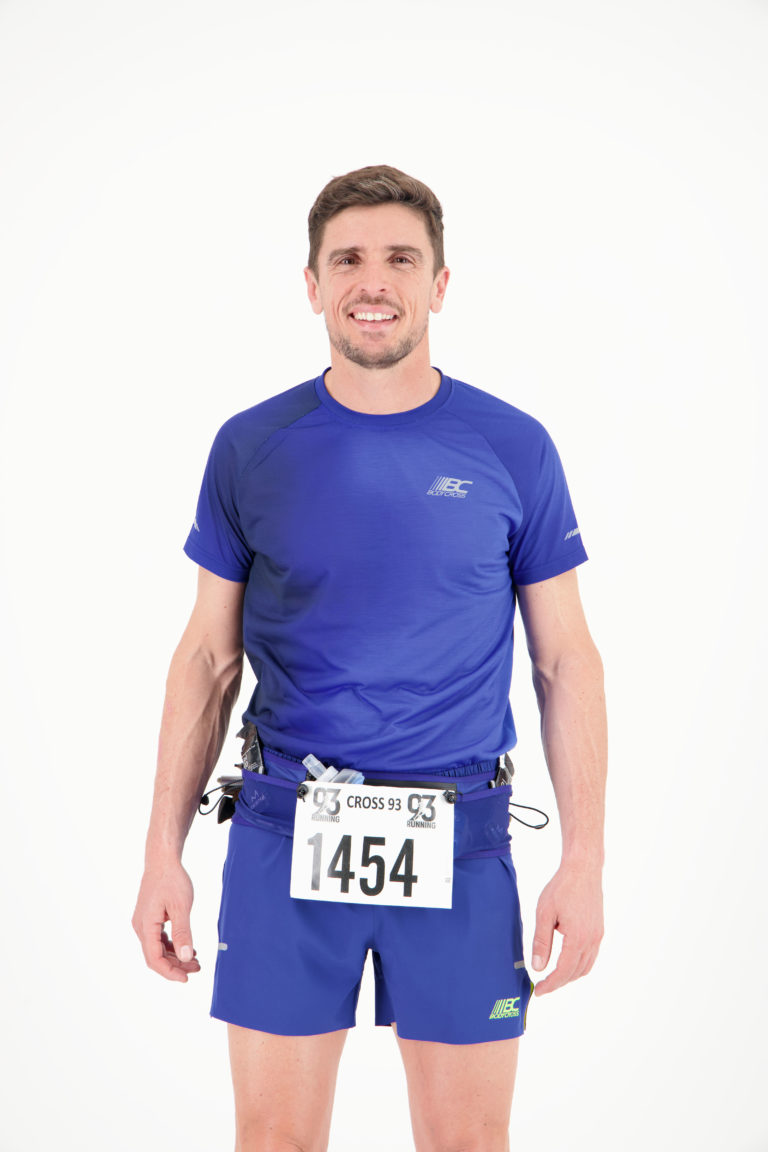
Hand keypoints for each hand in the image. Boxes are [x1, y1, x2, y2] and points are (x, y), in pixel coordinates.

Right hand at [132, 861, 200, 981]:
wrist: (163, 860)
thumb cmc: (172, 880)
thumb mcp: (181, 907)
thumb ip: (183, 933)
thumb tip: (186, 957)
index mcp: (146, 925)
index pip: (154, 959)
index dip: (170, 972)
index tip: (186, 978)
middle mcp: (141, 926)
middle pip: (156, 956)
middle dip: (176, 965)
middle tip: (197, 968)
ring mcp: (144, 922)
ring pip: (157, 948)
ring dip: (175, 956)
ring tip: (195, 960)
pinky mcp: (150, 918)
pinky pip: (159, 939)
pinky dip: (172, 945)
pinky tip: (187, 947)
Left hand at [530, 861, 602, 995]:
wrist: (583, 868)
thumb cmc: (562, 887)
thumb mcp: (544, 913)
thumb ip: (541, 941)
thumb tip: (538, 967)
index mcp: (578, 938)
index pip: (563, 971)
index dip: (550, 985)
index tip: (537, 991)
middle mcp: (592, 940)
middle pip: (575, 973)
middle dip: (559, 982)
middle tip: (542, 986)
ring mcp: (598, 936)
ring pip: (585, 967)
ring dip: (569, 975)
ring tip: (552, 976)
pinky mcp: (599, 930)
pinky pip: (591, 956)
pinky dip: (578, 964)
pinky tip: (566, 960)